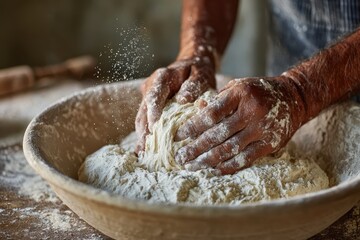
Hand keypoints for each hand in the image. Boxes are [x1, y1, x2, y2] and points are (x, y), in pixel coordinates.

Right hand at [135, 53, 216, 152]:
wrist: (191, 63)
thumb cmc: (198, 70)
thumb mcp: (201, 74)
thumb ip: (193, 85)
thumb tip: (183, 100)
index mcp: (162, 77)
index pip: (154, 96)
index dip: (153, 112)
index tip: (153, 127)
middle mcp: (151, 87)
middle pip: (143, 111)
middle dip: (144, 131)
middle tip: (145, 149)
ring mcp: (148, 97)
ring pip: (141, 118)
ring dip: (143, 136)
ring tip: (144, 153)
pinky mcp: (150, 106)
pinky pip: (146, 121)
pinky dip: (147, 135)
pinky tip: (147, 150)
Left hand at [174, 76, 305, 173]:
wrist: (293, 97)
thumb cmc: (257, 91)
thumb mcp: (237, 87)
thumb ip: (217, 100)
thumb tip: (196, 109)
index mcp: (240, 94)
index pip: (212, 114)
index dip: (193, 126)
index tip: (179, 136)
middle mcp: (252, 111)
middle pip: (218, 134)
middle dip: (196, 148)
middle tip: (180, 157)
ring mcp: (263, 129)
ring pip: (230, 149)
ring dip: (208, 160)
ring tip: (192, 166)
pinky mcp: (271, 143)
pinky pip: (247, 158)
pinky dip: (229, 166)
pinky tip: (214, 170)